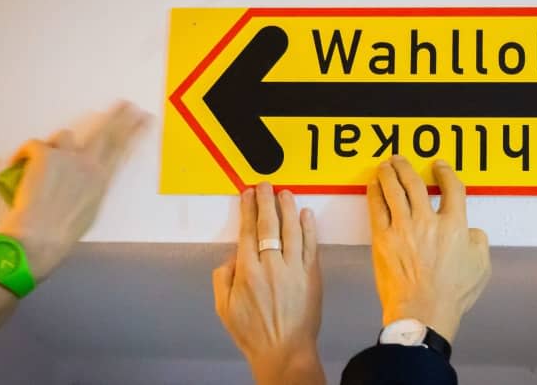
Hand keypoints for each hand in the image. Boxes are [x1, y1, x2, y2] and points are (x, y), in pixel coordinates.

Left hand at [0, 101, 148, 280]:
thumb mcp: (91, 209)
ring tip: (46, 160)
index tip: (144, 118)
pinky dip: (26, 154)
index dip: (135, 131)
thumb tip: (90, 178)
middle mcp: (89, 164)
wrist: (40, 236)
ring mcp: (67, 157)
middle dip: (118, 116)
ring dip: (56, 145)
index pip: (123, 148)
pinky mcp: (45, 155)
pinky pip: (35, 145)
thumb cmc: (64, 231)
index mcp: (102, 179)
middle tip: (125, 104)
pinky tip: (21, 165)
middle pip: (107, 132)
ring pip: (64, 136)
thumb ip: (93, 187)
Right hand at [213, 183, 324, 384]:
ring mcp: (294, 268)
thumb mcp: (224, 308)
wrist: (284, 351)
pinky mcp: (313, 274)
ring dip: (288, 208)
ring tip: (285, 193)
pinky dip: (309, 227)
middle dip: (266, 201)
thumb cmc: (254, 333)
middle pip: (268, 225)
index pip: (247, 231)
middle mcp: (271, 265)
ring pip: (292, 229)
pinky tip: (306, 214)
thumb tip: (232, 256)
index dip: (247, 209)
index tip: (247, 194)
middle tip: (265, 185)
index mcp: (248, 272)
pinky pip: (311, 245)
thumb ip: (223, 279)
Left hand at [367, 155, 490, 342]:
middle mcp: (427, 221)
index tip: (439, 166)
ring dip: (389, 173)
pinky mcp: (383, 238)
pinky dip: (374, 192)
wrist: (423, 312)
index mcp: (454, 226)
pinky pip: (376, 207)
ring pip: (393, 189)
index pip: (452, 188)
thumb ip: (479, 242)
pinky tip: (373, 185)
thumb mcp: (480, 267)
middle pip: (415, 182)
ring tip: (386, 165)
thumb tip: (472, 232)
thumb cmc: (451, 295)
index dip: (445, 172)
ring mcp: (403, 228)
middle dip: (407, 166)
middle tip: (401, 159)